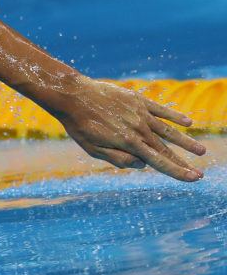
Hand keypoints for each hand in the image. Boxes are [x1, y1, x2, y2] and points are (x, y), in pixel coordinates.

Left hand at [50, 77, 205, 180]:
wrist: (74, 96)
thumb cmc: (80, 126)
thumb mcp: (94, 149)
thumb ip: (118, 159)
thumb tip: (143, 165)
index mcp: (128, 143)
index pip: (158, 162)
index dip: (177, 171)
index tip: (193, 178)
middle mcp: (139, 129)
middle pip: (165, 149)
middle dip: (183, 162)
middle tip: (199, 173)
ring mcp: (140, 113)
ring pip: (168, 130)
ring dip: (185, 141)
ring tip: (201, 151)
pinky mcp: (138, 100)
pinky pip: (161, 110)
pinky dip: (175, 116)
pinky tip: (188, 122)